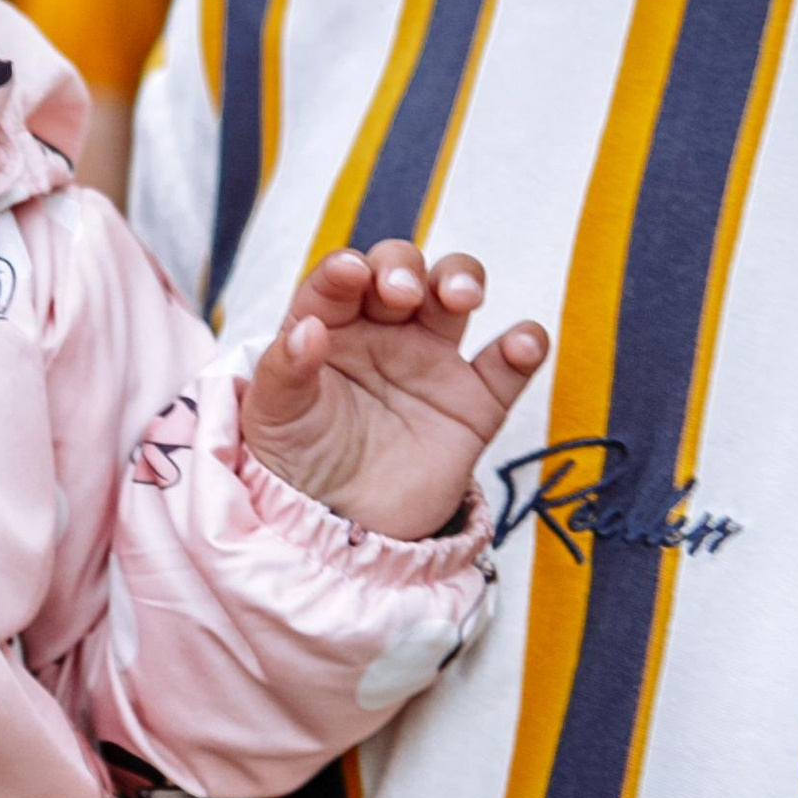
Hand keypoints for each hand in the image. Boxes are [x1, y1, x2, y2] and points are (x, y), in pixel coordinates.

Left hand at [241, 240, 545, 539]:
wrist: (340, 529)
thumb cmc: (297, 462)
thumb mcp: (273, 418)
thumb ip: (283, 371)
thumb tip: (306, 329)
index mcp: (329, 325)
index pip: (338, 280)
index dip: (346, 269)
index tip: (350, 274)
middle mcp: (382, 332)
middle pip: (401, 271)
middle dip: (404, 268)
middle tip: (402, 294)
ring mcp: (431, 363)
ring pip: (454, 296)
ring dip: (462, 280)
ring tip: (460, 298)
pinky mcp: (473, 404)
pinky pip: (507, 366)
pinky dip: (525, 346)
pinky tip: (521, 344)